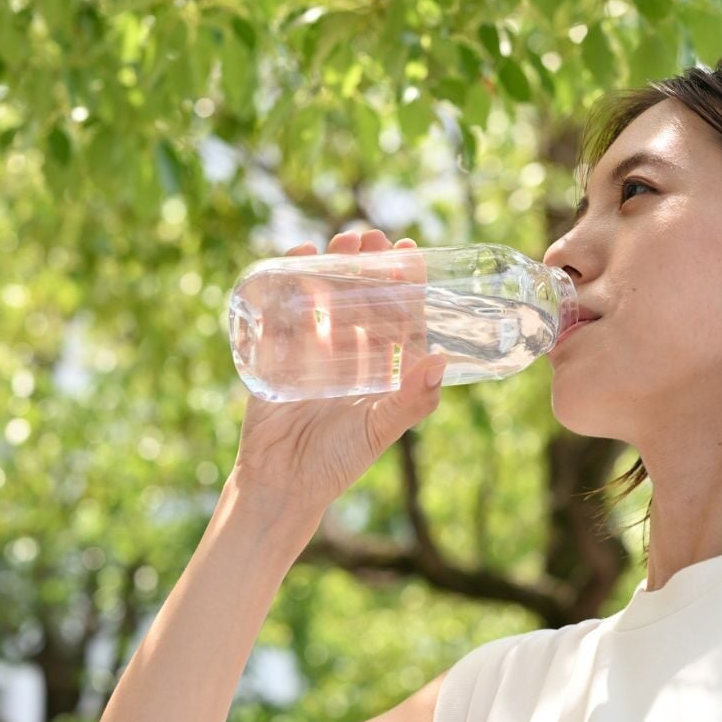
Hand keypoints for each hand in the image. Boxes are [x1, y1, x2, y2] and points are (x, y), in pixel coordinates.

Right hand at [228, 229, 445, 516]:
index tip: (410, 250)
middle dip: (368, 266)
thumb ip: (412, 399)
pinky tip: (299, 255)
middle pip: (363, 300)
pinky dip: (291, 281)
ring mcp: (314, 353)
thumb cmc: (337, 462)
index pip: (400, 318)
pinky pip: (286, 310)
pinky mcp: (278, 354)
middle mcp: (352, 357)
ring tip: (340, 241)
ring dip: (334, 268)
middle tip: (370, 235)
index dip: (406, 285)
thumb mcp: (380, 429)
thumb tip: (442, 359)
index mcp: (383, 371)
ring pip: (327, 299)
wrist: (280, 485)